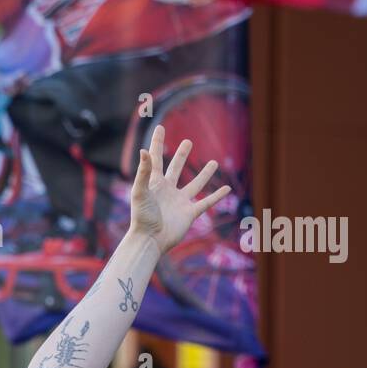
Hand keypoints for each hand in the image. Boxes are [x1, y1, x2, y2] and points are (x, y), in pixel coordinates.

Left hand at [129, 124, 231, 253]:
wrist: (150, 240)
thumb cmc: (142, 217)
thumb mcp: (140, 192)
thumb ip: (143, 171)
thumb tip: (144, 150)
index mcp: (154, 183)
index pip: (156, 158)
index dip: (157, 143)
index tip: (160, 127)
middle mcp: (168, 190)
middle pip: (176, 168)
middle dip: (181, 155)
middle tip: (188, 142)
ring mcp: (180, 201)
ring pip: (195, 184)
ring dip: (205, 174)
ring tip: (214, 163)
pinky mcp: (189, 213)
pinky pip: (205, 203)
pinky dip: (217, 196)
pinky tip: (226, 189)